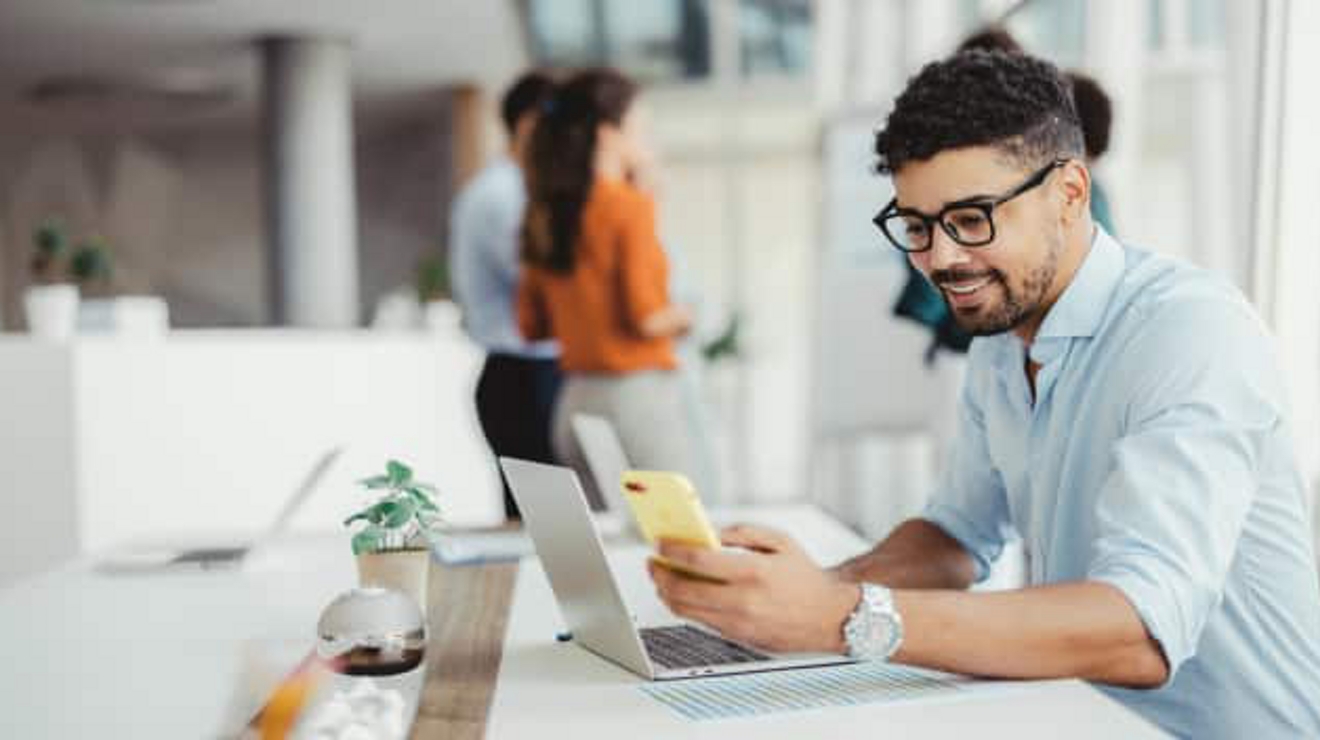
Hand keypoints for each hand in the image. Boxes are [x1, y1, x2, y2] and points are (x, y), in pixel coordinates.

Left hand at [648, 524, 860, 653]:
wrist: (831, 615)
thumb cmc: (805, 576)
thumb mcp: (779, 541)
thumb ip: (740, 533)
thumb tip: (706, 532)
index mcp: (754, 571)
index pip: (698, 561)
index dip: (672, 551)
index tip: (659, 543)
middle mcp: (744, 601)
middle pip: (683, 591)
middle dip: (660, 576)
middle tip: (652, 563)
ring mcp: (740, 624)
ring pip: (687, 612)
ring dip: (666, 594)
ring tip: (662, 579)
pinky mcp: (739, 639)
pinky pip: (702, 622)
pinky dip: (687, 607)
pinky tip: (683, 593)